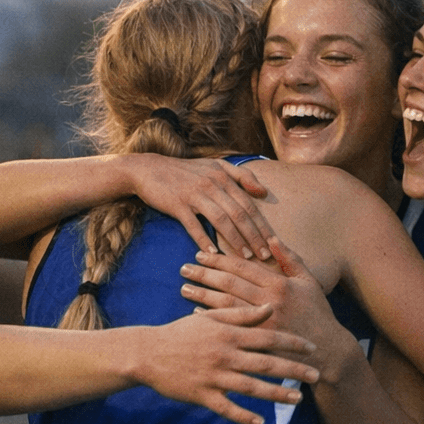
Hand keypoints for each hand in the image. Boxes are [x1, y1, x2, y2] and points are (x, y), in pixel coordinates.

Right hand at [126, 154, 273, 258]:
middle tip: (265, 256)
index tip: (273, 243)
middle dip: (254, 236)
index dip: (262, 225)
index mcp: (223, 176)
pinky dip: (203, 239)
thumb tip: (263, 192)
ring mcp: (194, 194)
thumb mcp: (214, 166)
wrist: (150, 169)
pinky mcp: (177, 204)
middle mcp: (212, 184)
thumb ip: (241, 176)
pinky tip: (212, 254)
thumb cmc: (186, 171)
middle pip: (239, 214)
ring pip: (221, 219)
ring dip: (235, 240)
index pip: (249, 204)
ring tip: (245, 257)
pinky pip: (193, 224)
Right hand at [136, 304, 319, 423]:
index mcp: (229, 334)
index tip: (312, 348)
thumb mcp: (211, 318)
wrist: (148, 353)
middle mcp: (225, 355)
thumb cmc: (182, 333)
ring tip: (298, 400)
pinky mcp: (202, 395)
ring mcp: (214, 377)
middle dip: (294, 370)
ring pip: (252, 388)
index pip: (268, 337)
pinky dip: (244, 417)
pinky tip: (261, 423)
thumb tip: (270, 307)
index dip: (292, 342)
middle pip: (266, 364)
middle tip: (317, 375)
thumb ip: (242, 314)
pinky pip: (227, 409)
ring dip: (277, 395)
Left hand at [180, 237, 363, 384]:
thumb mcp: (309, 281)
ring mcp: (263, 322)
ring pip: (226, 304)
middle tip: (184, 268)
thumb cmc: (318, 313)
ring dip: (203, 295)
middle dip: (205, 274)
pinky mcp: (258, 342)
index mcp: (280, 283)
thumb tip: (271, 238)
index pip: (243, 266)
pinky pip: (230, 327)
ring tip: (185, 288)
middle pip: (229, 283)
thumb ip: (290, 259)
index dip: (220, 259)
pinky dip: (212, 319)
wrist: (328, 350)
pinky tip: (195, 313)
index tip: (201, 254)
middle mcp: (269, 301)